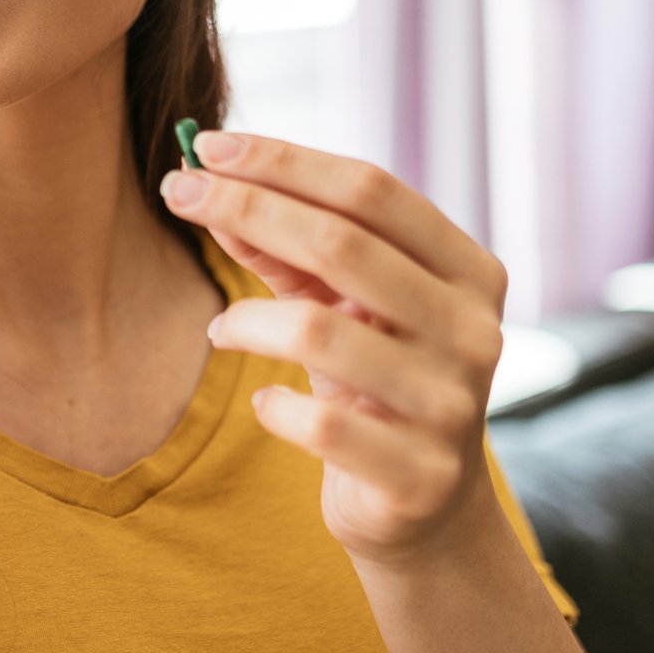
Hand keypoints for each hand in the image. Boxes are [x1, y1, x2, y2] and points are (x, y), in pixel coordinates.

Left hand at [159, 132, 507, 567]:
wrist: (424, 506)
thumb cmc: (373, 378)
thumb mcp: (339, 304)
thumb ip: (283, 248)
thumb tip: (206, 181)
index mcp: (468, 271)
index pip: (371, 191)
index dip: (285, 161)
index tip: (207, 146)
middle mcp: (474, 331)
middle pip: (345, 245)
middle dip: (248, 208)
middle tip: (178, 193)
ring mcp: (452, 406)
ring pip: (322, 333)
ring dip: (246, 320)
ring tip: (221, 327)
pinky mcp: (419, 476)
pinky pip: (322, 425)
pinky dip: (274, 404)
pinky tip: (263, 399)